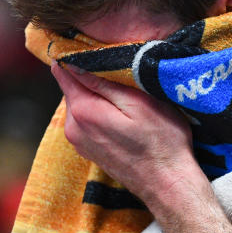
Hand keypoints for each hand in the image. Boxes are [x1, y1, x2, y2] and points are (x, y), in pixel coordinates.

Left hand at [50, 62, 203, 213]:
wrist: (167, 184)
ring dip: (96, 93)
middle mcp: (73, 127)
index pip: (63, 71)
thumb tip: (75, 63)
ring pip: (79, 102)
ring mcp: (78, 141)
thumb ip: (104, 83)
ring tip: (124, 93)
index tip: (92, 48)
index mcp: (83, 111)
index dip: (75, 55)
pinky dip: (98, 110)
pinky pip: (86, 119)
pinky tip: (121, 113)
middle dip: (89, 74)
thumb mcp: (139, 103)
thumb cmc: (162, 142)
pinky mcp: (88, 149)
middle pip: (72, 86)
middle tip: (119, 71)